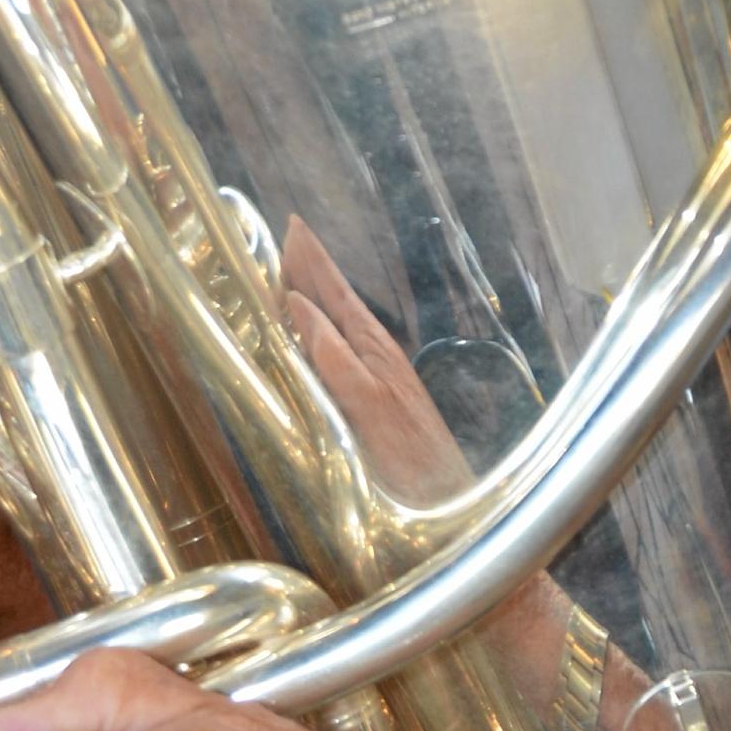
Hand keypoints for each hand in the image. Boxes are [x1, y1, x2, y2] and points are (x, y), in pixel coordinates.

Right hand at [279, 217, 473, 507]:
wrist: (445, 504)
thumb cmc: (406, 461)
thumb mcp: (364, 404)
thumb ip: (331, 356)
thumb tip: (297, 304)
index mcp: (370, 348)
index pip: (335, 292)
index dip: (312, 261)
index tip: (292, 226)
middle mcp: (374, 355)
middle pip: (337, 302)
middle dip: (310, 270)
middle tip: (286, 237)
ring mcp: (377, 376)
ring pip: (339, 324)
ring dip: (315, 298)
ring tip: (293, 273)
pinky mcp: (375, 400)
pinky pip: (340, 351)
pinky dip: (320, 332)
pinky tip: (316, 336)